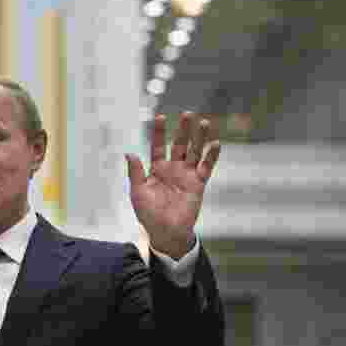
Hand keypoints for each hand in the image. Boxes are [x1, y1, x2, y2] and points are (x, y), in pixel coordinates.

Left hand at [125, 112, 218, 258]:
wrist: (165, 232)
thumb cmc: (148, 214)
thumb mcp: (138, 192)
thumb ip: (135, 173)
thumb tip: (129, 153)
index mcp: (156, 169)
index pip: (158, 146)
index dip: (159, 132)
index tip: (160, 116)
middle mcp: (173, 169)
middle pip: (179, 144)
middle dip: (183, 130)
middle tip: (187, 114)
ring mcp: (186, 175)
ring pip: (194, 152)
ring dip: (199, 138)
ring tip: (204, 122)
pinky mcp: (198, 183)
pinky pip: (206, 167)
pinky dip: (211, 156)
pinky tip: (216, 144)